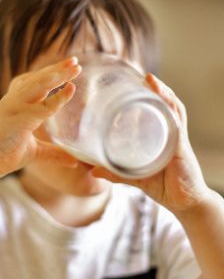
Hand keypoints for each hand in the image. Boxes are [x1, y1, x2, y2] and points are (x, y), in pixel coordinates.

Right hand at [0, 57, 80, 177]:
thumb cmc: (7, 154)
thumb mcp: (36, 151)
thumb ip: (54, 152)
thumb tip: (74, 161)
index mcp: (17, 102)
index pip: (36, 82)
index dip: (52, 73)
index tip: (70, 66)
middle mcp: (14, 100)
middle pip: (38, 78)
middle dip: (58, 69)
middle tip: (75, 62)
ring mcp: (14, 107)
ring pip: (39, 85)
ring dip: (57, 75)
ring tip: (75, 67)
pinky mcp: (16, 118)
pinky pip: (41, 106)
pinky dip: (57, 98)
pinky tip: (71, 89)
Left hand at [91, 74, 209, 212]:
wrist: (186, 204)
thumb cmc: (163, 187)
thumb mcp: (135, 177)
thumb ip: (115, 173)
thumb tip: (93, 171)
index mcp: (160, 138)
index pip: (156, 112)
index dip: (148, 97)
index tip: (134, 84)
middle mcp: (170, 134)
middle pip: (164, 105)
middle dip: (155, 89)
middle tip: (140, 75)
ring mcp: (177, 138)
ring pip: (172, 108)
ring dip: (162, 92)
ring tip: (150, 78)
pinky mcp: (180, 146)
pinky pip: (177, 121)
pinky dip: (171, 107)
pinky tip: (163, 97)